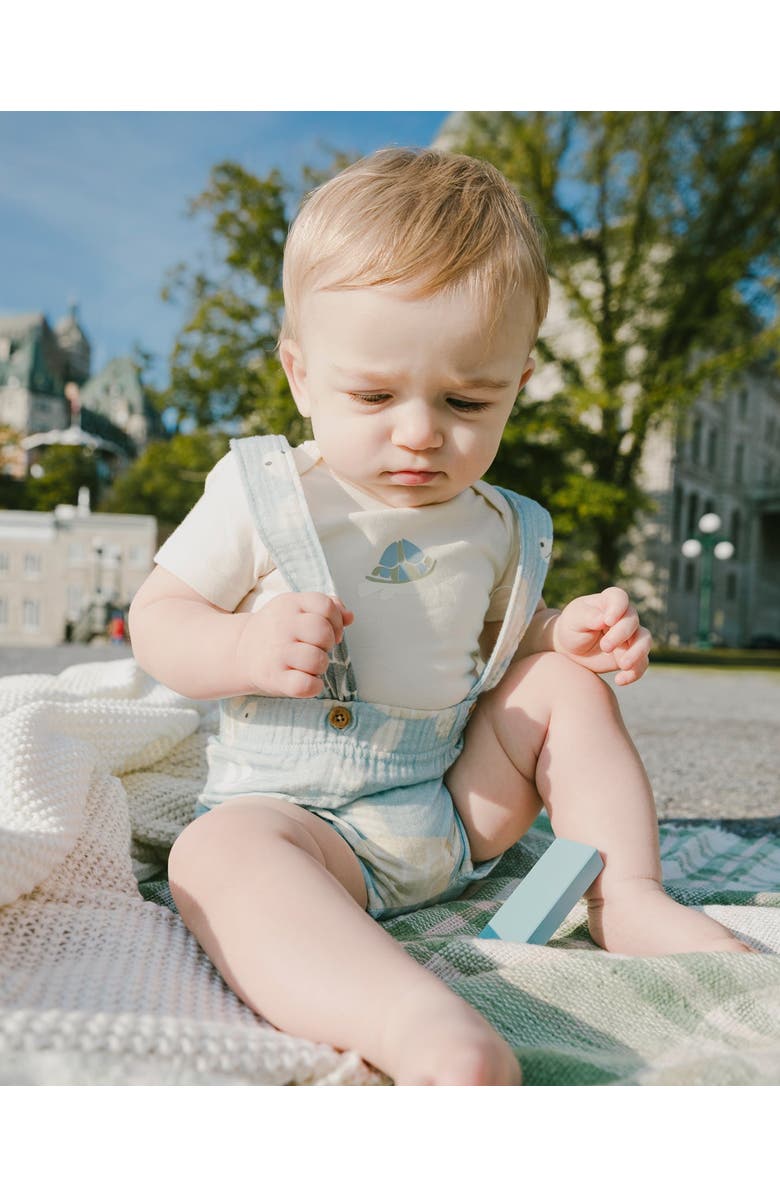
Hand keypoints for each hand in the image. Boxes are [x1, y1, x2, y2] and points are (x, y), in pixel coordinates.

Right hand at [236, 591, 353, 697]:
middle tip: (318, 648)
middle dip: (329, 643)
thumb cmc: (278, 630)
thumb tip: (349, 617)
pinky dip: (313, 686)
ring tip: (309, 664)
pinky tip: (307, 680)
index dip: (336, 620)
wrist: (241, 650)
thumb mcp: (298, 608)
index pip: (326, 606)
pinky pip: (306, 685)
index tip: (331, 630)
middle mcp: (282, 625)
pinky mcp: (273, 677)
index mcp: (290, 604)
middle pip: (323, 633)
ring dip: (321, 666)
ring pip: (317, 660)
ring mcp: (277, 652)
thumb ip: (328, 607)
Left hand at [552, 587, 650, 685]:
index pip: (619, 598)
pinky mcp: (631, 655)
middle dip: (621, 634)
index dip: (617, 608)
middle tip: (605, 647)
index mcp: (608, 602)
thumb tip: (603, 619)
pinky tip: (619, 680)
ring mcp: (630, 636)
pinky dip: (634, 673)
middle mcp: (624, 617)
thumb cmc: (571, 628)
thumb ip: (587, 616)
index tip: (608, 621)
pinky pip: (641, 664)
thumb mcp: (574, 620)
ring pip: (645, 641)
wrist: (570, 649)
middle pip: (632, 622)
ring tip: (622, 665)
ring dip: (637, 653)